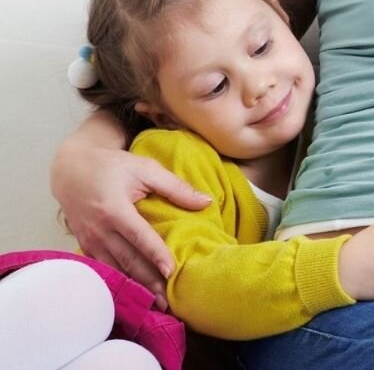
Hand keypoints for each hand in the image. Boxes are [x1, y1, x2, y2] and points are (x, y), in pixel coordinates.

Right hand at [51, 136, 211, 308]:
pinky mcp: (85, 245)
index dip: (155, 254)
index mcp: (114, 208)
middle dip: (148, 280)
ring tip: (155, 303)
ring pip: (115, 268)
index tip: (171, 271)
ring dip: (135, 286)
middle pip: (127, 259)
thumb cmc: (113, 166)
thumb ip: (176, 187)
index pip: (139, 236)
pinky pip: (103, 267)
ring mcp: (89, 239)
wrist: (71, 169)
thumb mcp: (145, 169)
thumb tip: (206, 202)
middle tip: (168, 301)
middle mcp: (99, 228)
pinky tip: (134, 293)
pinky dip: (119, 280)